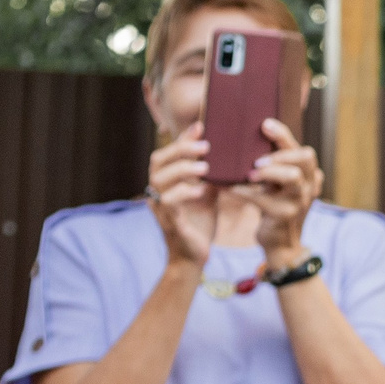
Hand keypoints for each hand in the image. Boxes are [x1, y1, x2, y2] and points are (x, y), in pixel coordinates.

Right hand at [148, 134, 217, 266]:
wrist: (194, 258)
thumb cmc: (199, 224)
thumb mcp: (207, 195)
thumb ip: (211, 177)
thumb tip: (227, 155)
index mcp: (166, 182)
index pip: (167, 153)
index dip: (182, 138)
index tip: (201, 125)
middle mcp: (158, 192)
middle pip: (158, 161)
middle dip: (181, 149)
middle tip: (206, 146)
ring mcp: (160, 207)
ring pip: (160, 179)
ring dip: (183, 169)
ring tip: (205, 167)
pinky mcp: (169, 222)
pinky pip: (169, 203)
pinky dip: (184, 193)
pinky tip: (200, 190)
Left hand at [237, 119, 320, 268]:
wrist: (280, 244)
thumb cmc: (275, 207)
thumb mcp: (279, 185)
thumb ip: (273, 165)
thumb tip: (246, 139)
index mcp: (308, 175)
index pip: (302, 150)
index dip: (284, 136)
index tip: (265, 124)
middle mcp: (309, 186)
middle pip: (304, 158)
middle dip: (280, 153)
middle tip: (258, 159)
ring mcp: (300, 201)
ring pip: (293, 177)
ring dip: (269, 172)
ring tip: (250, 173)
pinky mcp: (284, 215)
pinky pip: (264, 199)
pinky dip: (245, 192)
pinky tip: (231, 189)